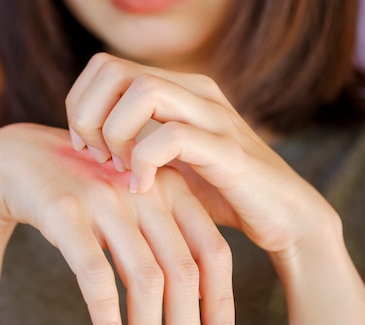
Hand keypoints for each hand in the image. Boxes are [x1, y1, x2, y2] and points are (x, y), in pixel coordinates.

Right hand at [0, 123, 233, 324]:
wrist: (18, 159)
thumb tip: (187, 309)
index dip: (222, 301)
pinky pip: (95, 271)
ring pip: (145, 278)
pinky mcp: (65, 211)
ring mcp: (106, 199)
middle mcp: (144, 191)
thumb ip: (157, 244)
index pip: (212, 251)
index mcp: (170, 189)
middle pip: (182, 272)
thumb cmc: (82, 192)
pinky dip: (105, 310)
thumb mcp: (129, 209)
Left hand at [66, 52, 335, 255]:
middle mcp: (194, 90)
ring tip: (117, 170)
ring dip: (114, 134)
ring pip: (142, 92)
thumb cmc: (217, 192)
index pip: (105, 67)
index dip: (80, 104)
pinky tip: (142, 188)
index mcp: (176, 88)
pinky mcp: (228, 149)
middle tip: (94, 156)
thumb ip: (133, 142)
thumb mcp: (166, 160)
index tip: (83, 145)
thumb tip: (83, 141)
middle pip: (114, 70)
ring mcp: (213, 116)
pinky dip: (143, 163)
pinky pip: (171, 137)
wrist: (284, 217)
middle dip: (87, 116)